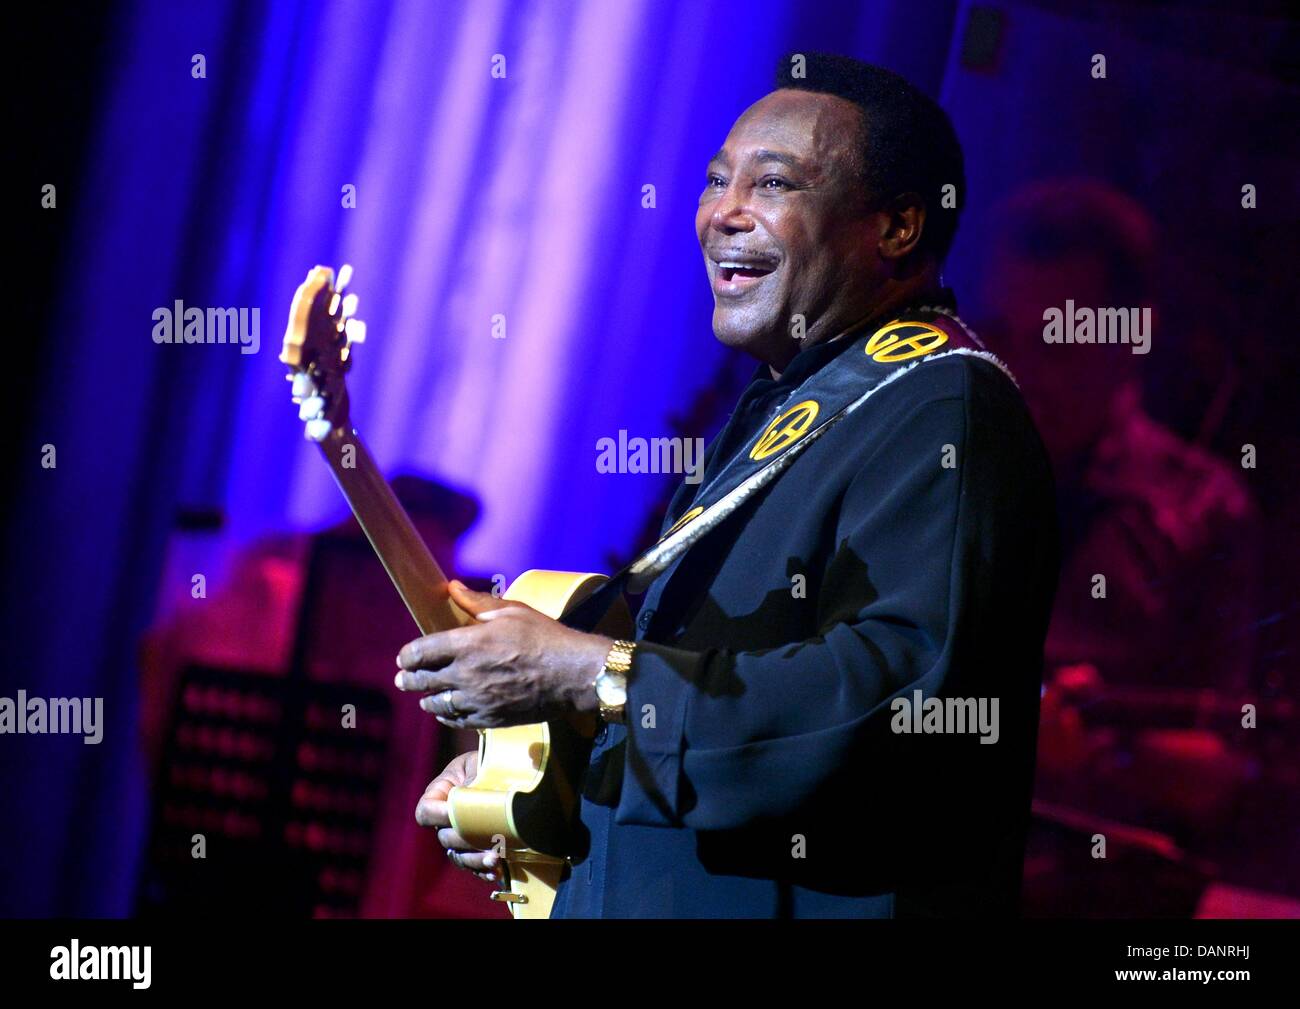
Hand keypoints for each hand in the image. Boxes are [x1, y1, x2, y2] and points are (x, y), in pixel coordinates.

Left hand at [395, 579, 611, 727]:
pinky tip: (445, 712)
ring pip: (436, 704)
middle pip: (423, 680)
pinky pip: (456, 720)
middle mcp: (466, 674)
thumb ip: (476, 601)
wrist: (572, 674)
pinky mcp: (489, 718)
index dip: (407, 655)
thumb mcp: (511, 610)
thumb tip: (451, 587)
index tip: (404, 657)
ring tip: (423, 696)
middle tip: (402, 678)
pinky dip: (446, 715)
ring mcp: (476, 700)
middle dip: (408, 678)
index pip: (421, 652)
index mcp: (468, 644)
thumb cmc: (544, 637)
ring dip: (426, 699)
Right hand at [415, 749, 500, 881]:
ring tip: (494, 859)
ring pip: (459, 856)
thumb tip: (470, 796)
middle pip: (445, 838)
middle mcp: (447, 819)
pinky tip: (496, 872)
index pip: (425, 810)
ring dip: (475, 860)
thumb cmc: (492, 762)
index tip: (454, 814)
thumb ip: (472, 778)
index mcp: (441, 792)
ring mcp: (461, 836)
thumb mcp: (480, 763)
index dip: (436, 815)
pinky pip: (474, 866)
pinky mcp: (477, 848)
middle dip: (464, 841)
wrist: (513, 773)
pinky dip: (483, 871)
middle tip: (484, 838)